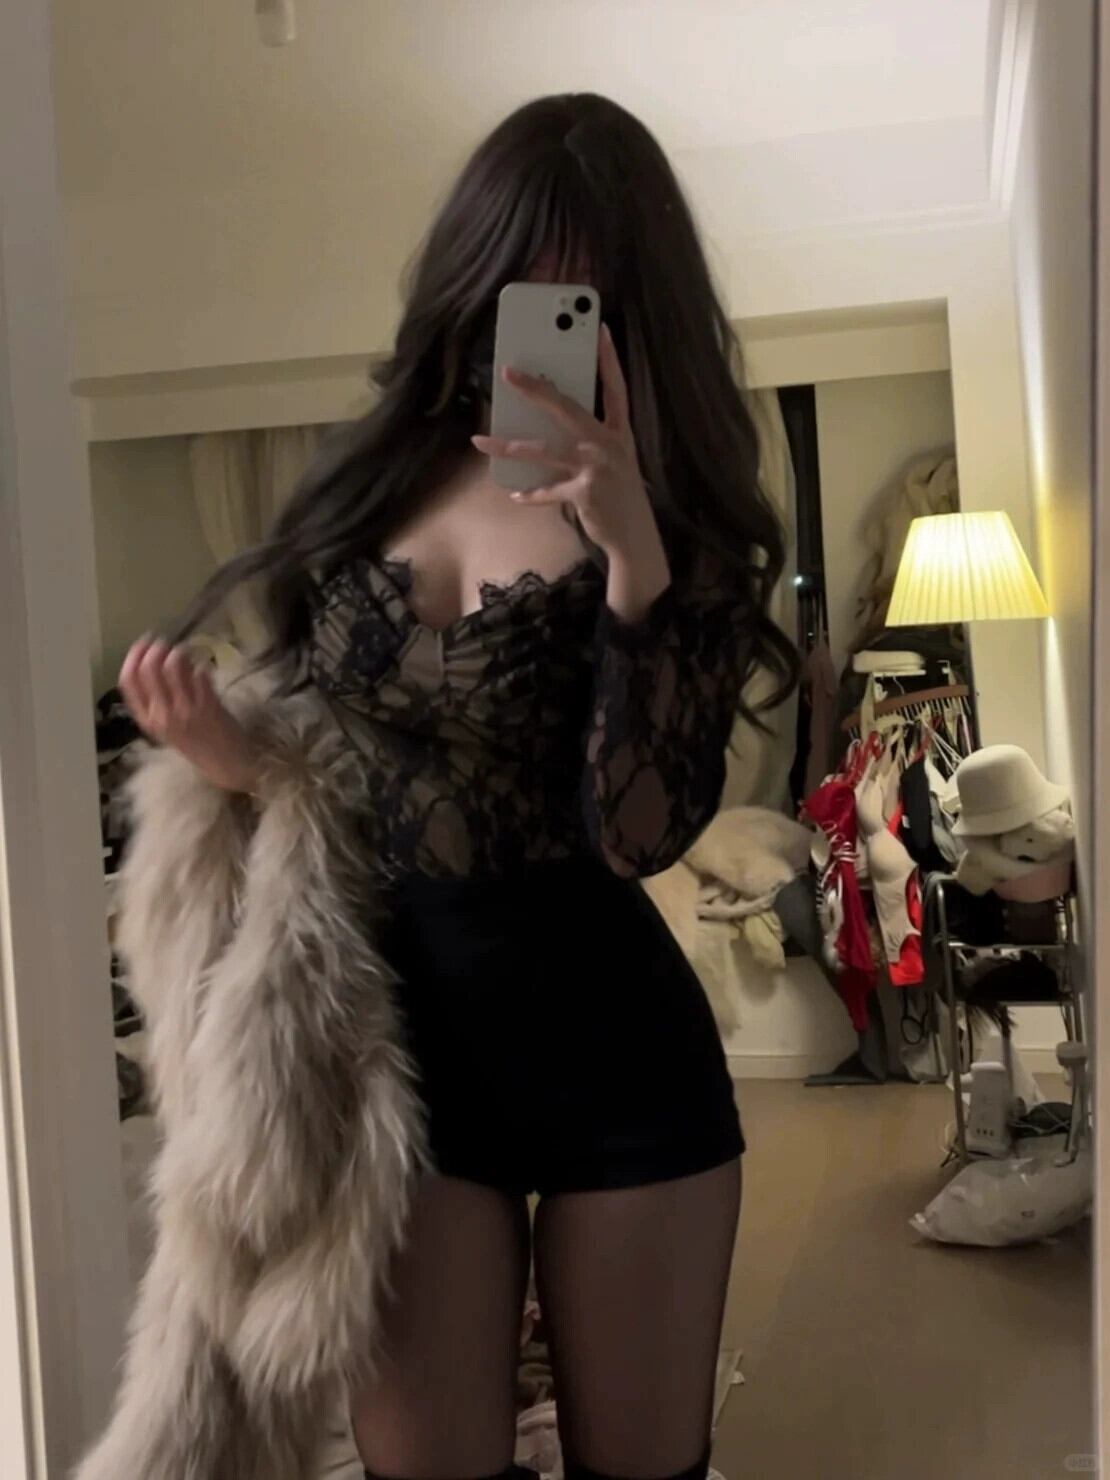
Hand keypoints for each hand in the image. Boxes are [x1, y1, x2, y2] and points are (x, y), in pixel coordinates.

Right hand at [119, 638, 259, 794]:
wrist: (229, 765)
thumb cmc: (200, 746)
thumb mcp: (169, 728)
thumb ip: (159, 701)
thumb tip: (156, 664)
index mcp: (148, 721)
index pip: (128, 682)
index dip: (133, 657)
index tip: (142, 645)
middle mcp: (163, 715)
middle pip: (148, 669)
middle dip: (155, 648)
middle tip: (165, 643)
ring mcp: (186, 709)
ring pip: (173, 666)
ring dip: (178, 652)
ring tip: (185, 652)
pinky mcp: (209, 705)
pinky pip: (199, 673)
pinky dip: (199, 664)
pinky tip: (202, 666)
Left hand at [471, 323, 666, 569]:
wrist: (635, 537)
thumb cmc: (619, 495)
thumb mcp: (614, 460)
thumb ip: (591, 439)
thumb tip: (552, 420)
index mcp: (618, 433)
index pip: (615, 388)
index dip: (609, 359)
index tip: (601, 329)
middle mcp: (608, 445)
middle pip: (567, 408)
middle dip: (536, 389)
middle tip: (508, 373)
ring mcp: (596, 469)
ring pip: (545, 449)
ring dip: (510, 445)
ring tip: (482, 440)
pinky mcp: (584, 493)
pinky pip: (548, 490)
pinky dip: (531, 494)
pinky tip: (515, 494)